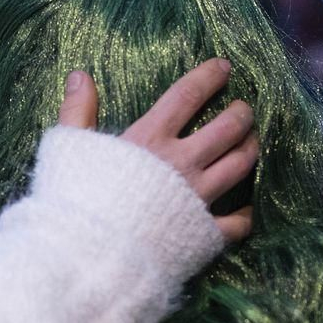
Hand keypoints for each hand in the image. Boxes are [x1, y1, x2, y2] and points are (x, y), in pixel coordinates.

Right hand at [57, 59, 257, 242]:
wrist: (88, 255)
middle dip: (242, 114)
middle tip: (245, 108)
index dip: (208, 77)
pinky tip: (246, 210)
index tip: (224, 66)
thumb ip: (78, 111)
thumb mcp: (69, 148)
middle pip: (226, 129)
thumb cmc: (74, 200)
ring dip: (251, 149)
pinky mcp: (203, 233)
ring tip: (253, 142)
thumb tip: (80, 75)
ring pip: (240, 166)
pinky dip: (245, 215)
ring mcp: (197, 198)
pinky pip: (237, 222)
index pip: (186, 96)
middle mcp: (181, 163)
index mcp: (150, 139)